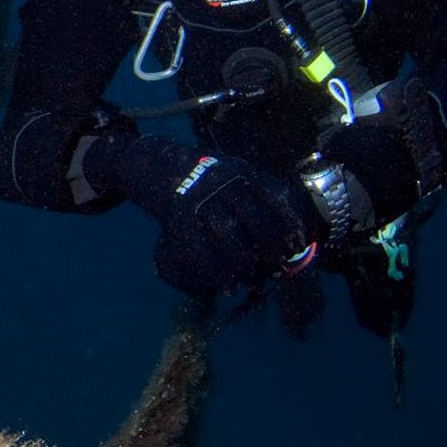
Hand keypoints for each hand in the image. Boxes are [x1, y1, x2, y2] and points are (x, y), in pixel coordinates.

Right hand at [86, 136, 317, 294]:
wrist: (148, 160)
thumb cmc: (193, 171)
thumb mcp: (226, 168)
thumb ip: (249, 187)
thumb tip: (279, 219)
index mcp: (240, 169)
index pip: (275, 195)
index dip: (290, 222)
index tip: (299, 244)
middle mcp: (222, 181)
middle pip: (256, 219)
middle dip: (271, 249)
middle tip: (277, 270)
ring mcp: (198, 197)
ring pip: (230, 236)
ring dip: (246, 264)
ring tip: (254, 282)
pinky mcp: (177, 214)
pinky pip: (200, 247)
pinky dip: (216, 270)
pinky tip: (226, 286)